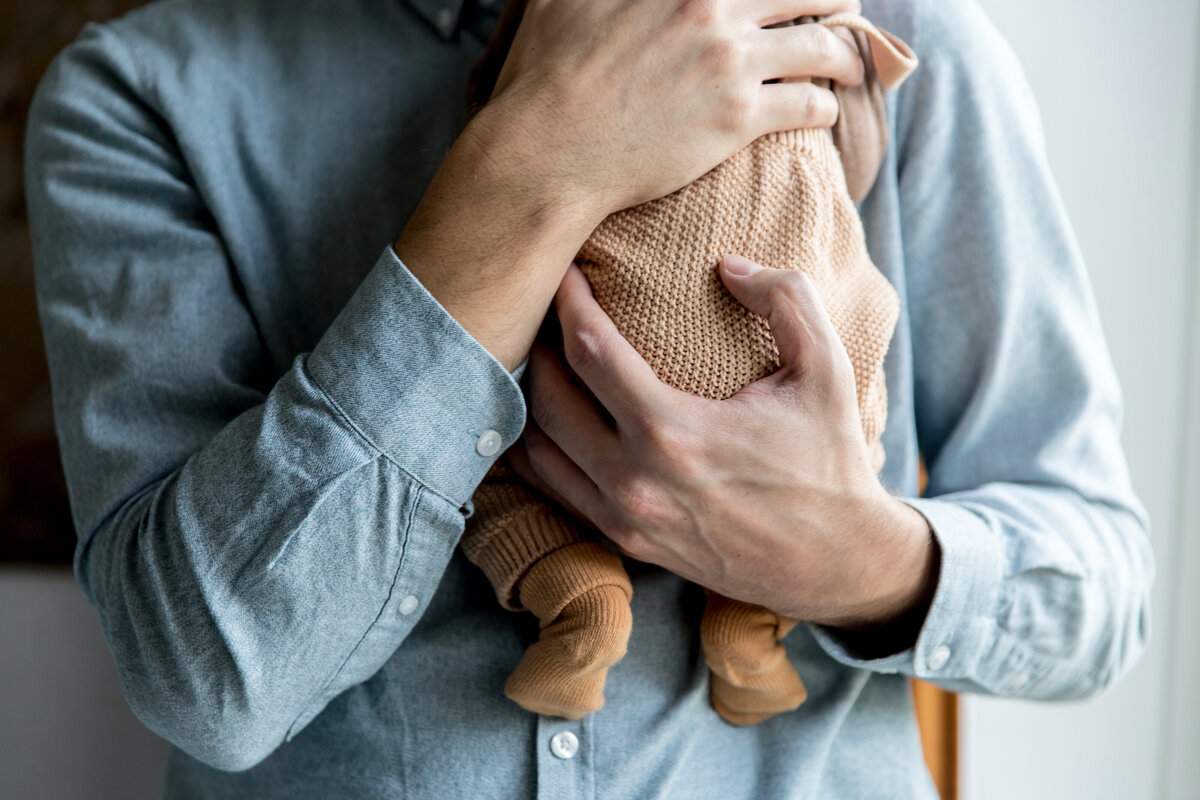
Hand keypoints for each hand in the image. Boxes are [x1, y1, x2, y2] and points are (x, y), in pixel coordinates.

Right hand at [471, 0, 866, 222]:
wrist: (548, 150)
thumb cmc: (546, 74)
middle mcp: (712, 6)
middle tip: (844, 8)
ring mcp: (729, 61)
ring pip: (819, 46)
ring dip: (844, 54)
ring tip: (851, 66)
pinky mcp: (737, 117)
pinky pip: (808, 104)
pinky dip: (825, 106)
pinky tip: (823, 112)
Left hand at [507, 257, 937, 630]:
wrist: (838, 562)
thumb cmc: (831, 462)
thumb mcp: (827, 370)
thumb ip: (786, 298)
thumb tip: (729, 264)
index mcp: (675, 431)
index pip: (590, 350)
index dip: (568, 302)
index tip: (567, 271)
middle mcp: (635, 480)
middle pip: (546, 397)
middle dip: (537, 345)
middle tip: (546, 311)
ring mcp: (624, 518)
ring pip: (539, 448)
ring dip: (530, 397)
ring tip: (541, 359)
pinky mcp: (625, 543)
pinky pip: (556, 489)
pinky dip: (540, 450)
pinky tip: (549, 419)